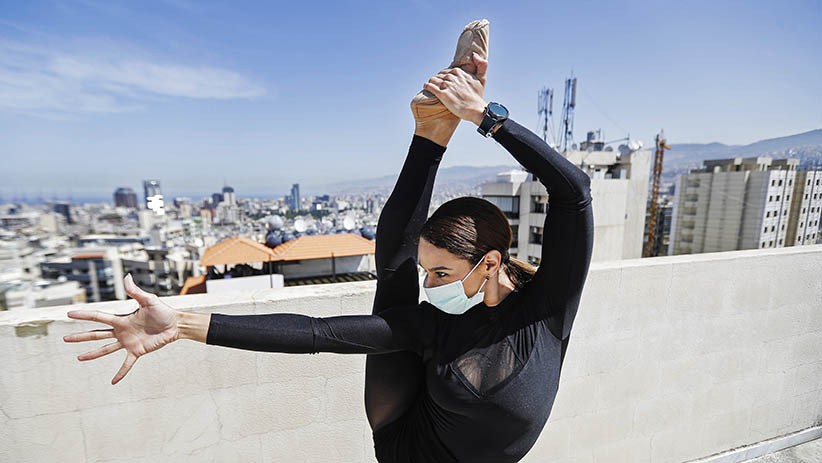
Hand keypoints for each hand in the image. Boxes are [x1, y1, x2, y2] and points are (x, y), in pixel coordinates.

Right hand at [63, 274, 179, 384]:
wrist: (175, 324)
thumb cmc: (162, 311)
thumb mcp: (148, 300)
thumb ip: (136, 291)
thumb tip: (127, 277)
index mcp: (121, 319)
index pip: (99, 317)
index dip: (84, 315)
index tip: (69, 314)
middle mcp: (121, 331)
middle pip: (97, 334)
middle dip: (81, 337)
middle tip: (65, 339)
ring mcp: (128, 343)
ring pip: (106, 350)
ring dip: (93, 354)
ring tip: (79, 358)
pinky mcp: (137, 351)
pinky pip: (127, 364)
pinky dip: (121, 373)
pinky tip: (113, 382)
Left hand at [423, 52, 488, 125]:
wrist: (475, 110)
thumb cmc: (477, 96)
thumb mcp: (482, 78)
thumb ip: (481, 64)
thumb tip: (474, 54)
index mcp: (459, 72)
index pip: (446, 71)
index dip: (444, 75)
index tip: (444, 80)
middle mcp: (451, 77)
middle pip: (439, 75)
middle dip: (438, 79)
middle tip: (437, 84)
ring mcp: (446, 85)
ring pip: (433, 80)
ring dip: (431, 82)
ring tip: (431, 85)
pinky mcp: (442, 94)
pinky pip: (430, 87)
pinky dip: (427, 86)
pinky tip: (426, 86)